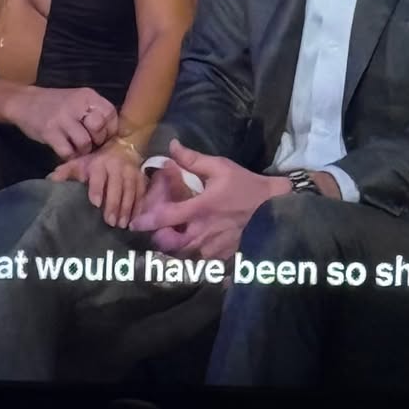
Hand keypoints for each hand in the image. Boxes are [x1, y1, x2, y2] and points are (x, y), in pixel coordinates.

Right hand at [3, 86, 118, 160]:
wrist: (23, 102)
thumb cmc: (55, 104)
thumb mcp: (77, 100)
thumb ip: (94, 112)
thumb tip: (114, 134)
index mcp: (87, 95)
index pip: (110, 114)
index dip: (110, 129)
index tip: (104, 136)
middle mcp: (76, 104)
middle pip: (99, 129)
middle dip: (97, 141)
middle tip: (89, 143)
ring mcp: (62, 118)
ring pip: (85, 143)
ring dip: (82, 151)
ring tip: (76, 148)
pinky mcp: (50, 132)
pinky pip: (67, 152)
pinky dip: (68, 156)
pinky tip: (65, 151)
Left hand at [49, 140, 145, 226]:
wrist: (122, 149)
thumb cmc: (96, 161)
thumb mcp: (80, 163)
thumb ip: (66, 172)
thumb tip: (50, 181)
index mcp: (100, 164)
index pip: (99, 177)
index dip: (97, 189)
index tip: (95, 203)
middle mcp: (117, 167)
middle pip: (117, 187)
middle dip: (114, 205)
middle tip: (110, 222)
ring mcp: (131, 173)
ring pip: (130, 192)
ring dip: (127, 209)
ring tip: (122, 224)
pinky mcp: (141, 179)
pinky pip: (141, 194)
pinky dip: (139, 207)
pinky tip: (135, 219)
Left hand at [129, 140, 283, 259]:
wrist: (273, 209)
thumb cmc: (246, 186)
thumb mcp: (221, 167)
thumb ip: (193, 159)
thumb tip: (171, 146)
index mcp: (200, 209)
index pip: (165, 218)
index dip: (146, 221)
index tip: (135, 223)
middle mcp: (203, 232)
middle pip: (170, 245)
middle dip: (160, 240)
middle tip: (158, 232)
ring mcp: (213, 247)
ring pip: (183, 256)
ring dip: (174, 250)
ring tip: (173, 240)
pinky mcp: (223, 256)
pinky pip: (199, 262)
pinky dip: (191, 258)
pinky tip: (192, 249)